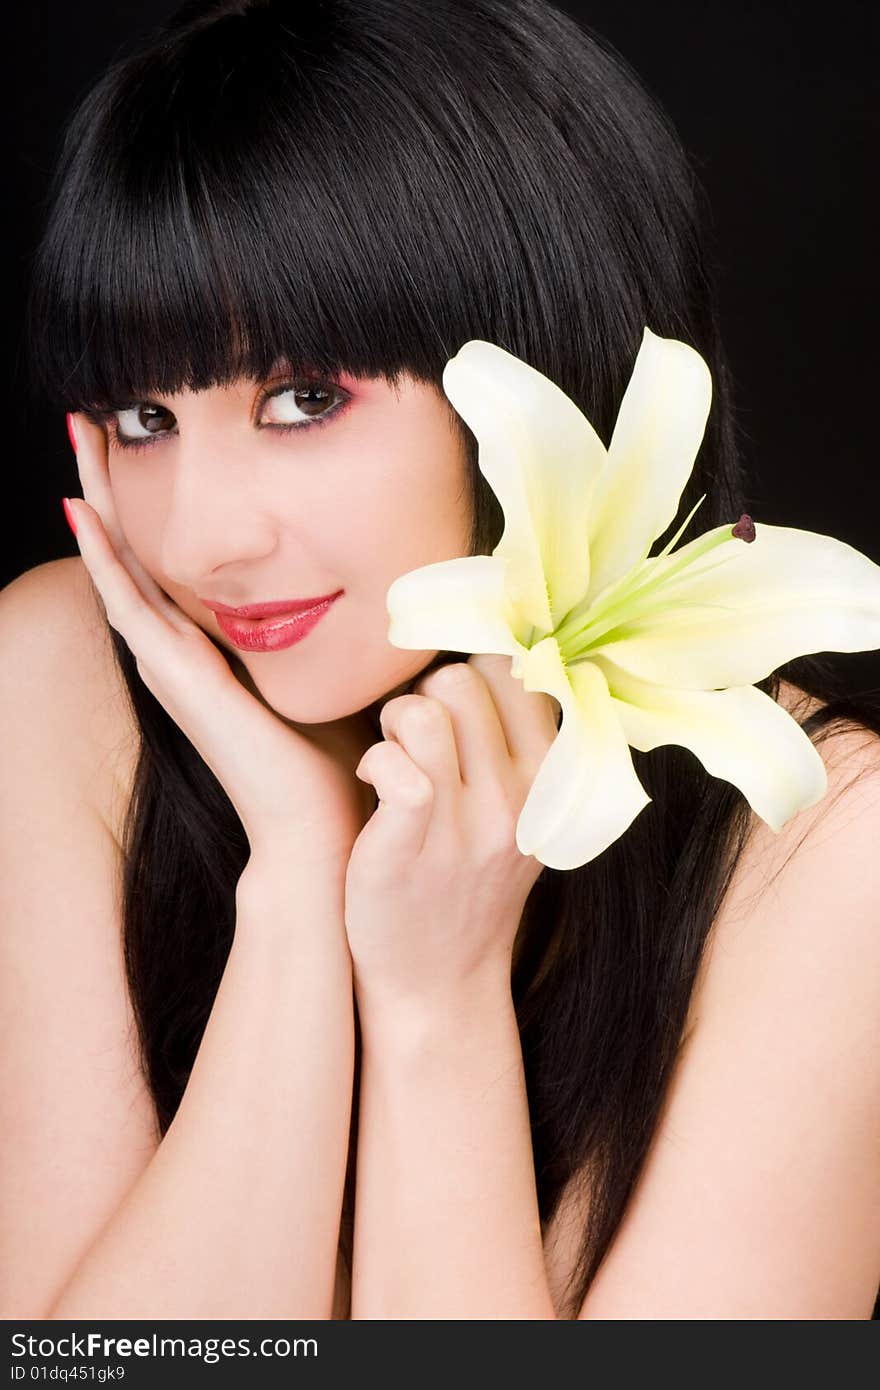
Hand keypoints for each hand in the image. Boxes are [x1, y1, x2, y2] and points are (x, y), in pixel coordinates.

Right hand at [65, 414, 374, 875]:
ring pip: (119, 565)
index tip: (146, 440)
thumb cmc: (336, 758)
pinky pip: (128, 605)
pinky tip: (82, 512)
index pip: (172, 559)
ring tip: (79, 436)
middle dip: (112, 481)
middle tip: (92, 417)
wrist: (320, 830)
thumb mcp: (331, 669)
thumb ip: (331, 626)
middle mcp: (180, 651)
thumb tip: (376, 573)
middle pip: (134, 550)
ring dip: (97, 499)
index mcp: (212, 648)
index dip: (153, 502)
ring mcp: (171, 665)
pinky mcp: (178, 679)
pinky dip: (103, 559)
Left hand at [343, 653, 559, 1015]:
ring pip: (422, 709)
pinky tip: (373, 782)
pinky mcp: (412, 847)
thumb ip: (519, 738)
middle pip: (461, 677)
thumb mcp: (522, 811)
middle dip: (425, 693)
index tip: (451, 704)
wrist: (438, 980)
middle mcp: (520, 797)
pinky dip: (375, 760)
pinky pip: (395, 763)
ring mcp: (468, 826)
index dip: (470, 669)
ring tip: (393, 756)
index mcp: (551, 777)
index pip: (514, 667)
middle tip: (415, 737)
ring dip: (393, 723)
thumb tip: (505, 646)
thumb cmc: (470, 880)